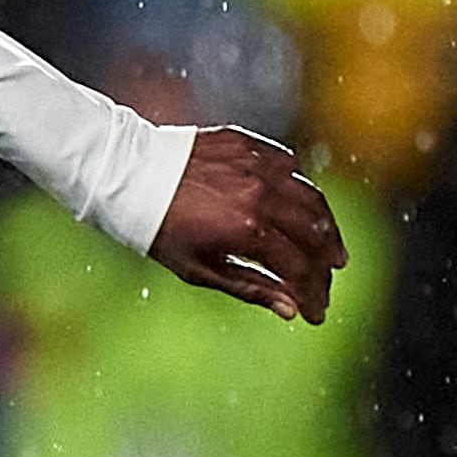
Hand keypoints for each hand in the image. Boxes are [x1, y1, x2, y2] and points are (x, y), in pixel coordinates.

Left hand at [149, 127, 347, 324]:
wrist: (127, 175)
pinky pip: (290, 167)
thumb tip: (292, 310)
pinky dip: (302, 190)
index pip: (300, 268)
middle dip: (327, 263)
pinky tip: (303, 208)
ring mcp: (259, 165)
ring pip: (311, 198)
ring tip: (330, 247)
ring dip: (326, 226)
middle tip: (330, 278)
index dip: (313, 295)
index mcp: (249, 229)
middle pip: (316, 233)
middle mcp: (261, 194)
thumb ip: (250, 288)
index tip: (317, 313)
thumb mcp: (199, 269)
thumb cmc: (157, 228)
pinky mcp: (251, 144)